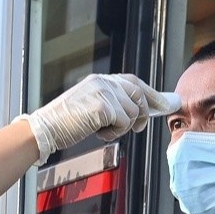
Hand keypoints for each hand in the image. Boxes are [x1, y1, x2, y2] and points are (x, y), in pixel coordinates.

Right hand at [21, 74, 179, 162]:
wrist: (45, 129)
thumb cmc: (67, 123)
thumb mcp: (92, 108)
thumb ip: (114, 104)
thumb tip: (141, 110)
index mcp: (101, 80)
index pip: (134, 81)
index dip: (152, 94)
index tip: (168, 103)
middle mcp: (103, 81)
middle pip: (139, 95)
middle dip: (143, 114)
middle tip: (137, 128)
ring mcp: (103, 92)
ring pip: (133, 113)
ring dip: (122, 127)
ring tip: (102, 129)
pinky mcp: (102, 106)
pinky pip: (124, 123)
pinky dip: (114, 133)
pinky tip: (98, 132)